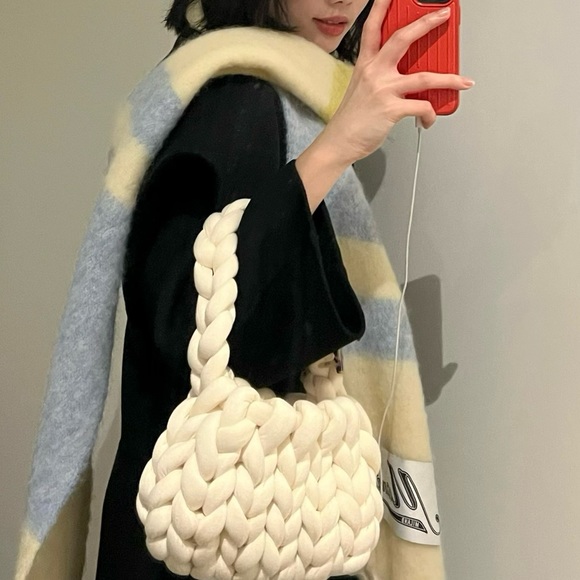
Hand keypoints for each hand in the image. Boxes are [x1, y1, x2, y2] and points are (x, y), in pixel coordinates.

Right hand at [320, 0, 474, 165]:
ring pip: (425, 77)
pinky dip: (430, 114)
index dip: (382, 7)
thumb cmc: (351, 119)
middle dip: (427, 23)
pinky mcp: (392, 109)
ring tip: (463, 81)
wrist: (340, 142)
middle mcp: (375, 72)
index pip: (373, 28)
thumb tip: (407, 76)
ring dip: (450, 79)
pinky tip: (429, 119)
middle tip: (443, 16)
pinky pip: (422, 106)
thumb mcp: (360, 88)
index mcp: (366, 65)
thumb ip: (380, 77)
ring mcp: (384, 90)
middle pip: (403, 38)